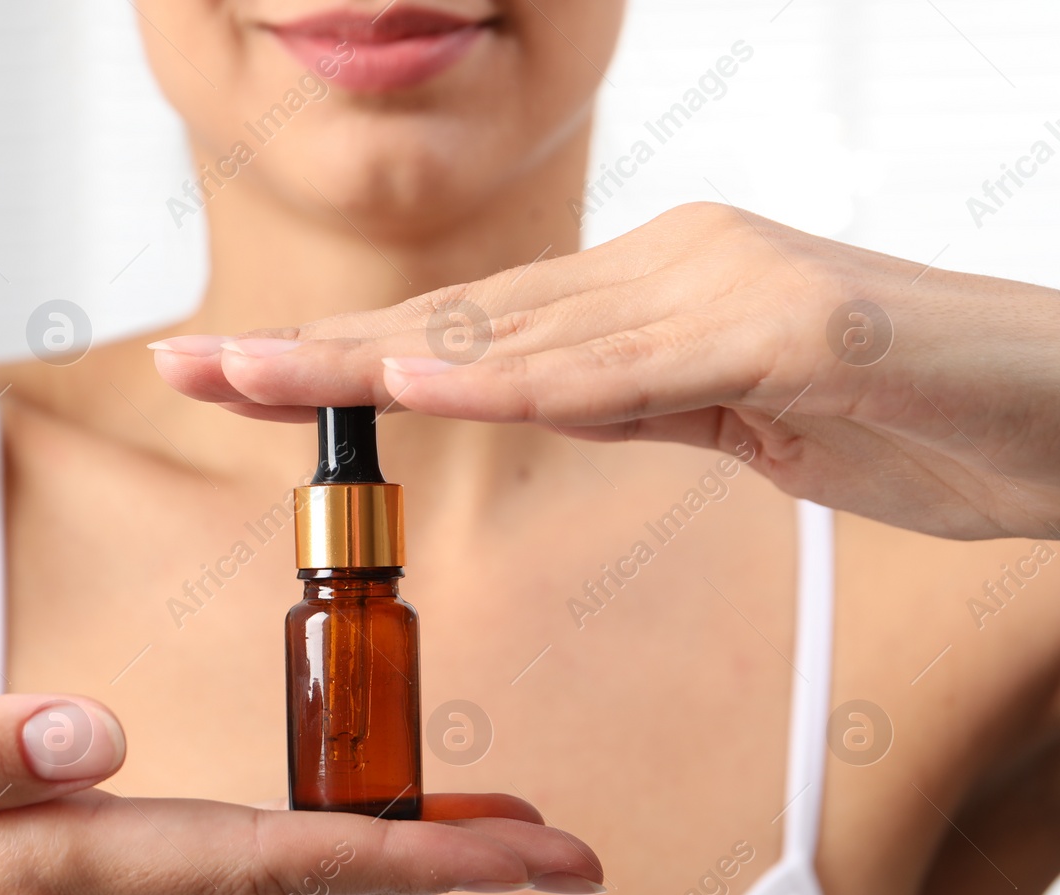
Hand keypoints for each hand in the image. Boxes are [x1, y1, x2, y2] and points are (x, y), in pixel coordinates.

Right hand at [0, 695, 597, 894]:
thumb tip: (89, 730)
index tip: (527, 850)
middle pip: (292, 891)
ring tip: (470, 831)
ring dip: (370, 863)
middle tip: (549, 842)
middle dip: (429, 865)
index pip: (266, 864)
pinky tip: (317, 838)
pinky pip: (196, 892)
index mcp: (40, 877)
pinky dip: (287, 863)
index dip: (409, 855)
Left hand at [154, 202, 1059, 539]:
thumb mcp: (744, 419)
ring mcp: (721, 284)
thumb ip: (640, 397)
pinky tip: (418, 389)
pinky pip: (625, 365)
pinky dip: (516, 383)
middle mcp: (666, 267)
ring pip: (514, 331)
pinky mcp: (786, 324)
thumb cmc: (918, 418)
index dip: (343, 356)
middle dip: (309, 349)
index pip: (469, 331)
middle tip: (183, 366)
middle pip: (458, 318)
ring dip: (368, 360)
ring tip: (246, 374)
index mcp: (649, 291)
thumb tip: (538, 399)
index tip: (239, 376)